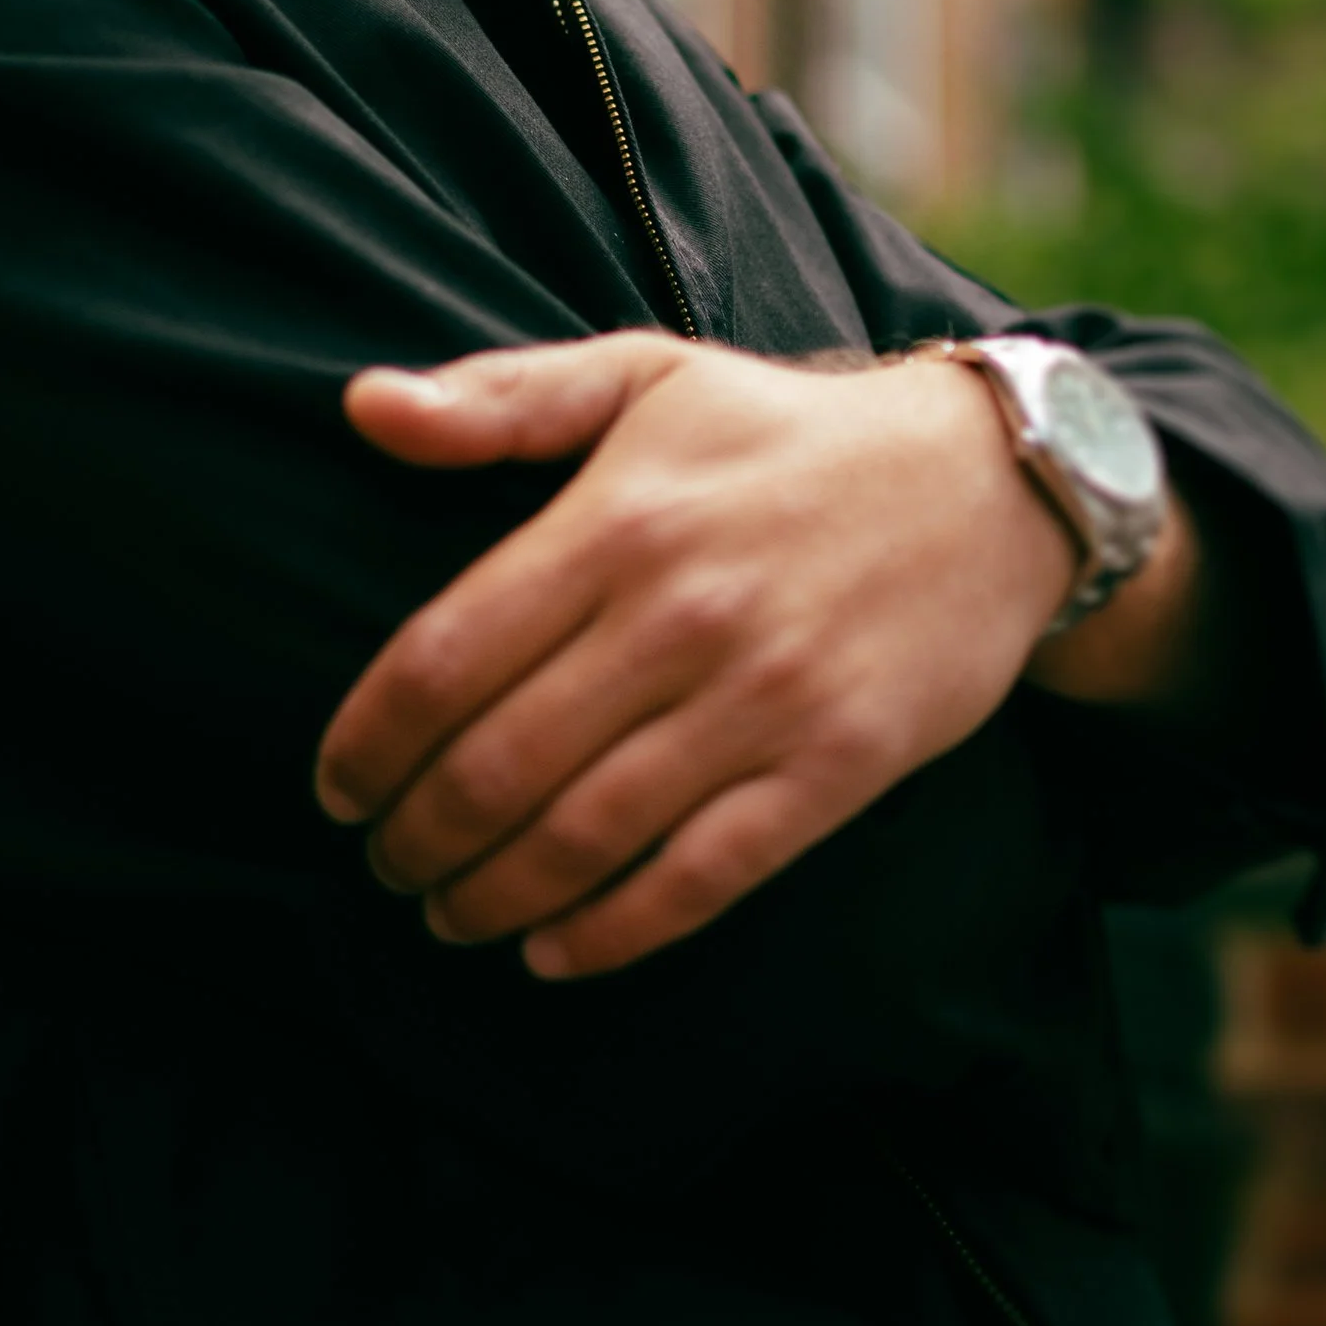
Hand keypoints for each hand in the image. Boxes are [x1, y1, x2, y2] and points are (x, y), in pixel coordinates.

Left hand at [315, 332, 1182, 981]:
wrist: (991, 486)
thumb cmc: (783, 434)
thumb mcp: (644, 375)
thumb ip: (501, 396)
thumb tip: (364, 406)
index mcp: (617, 521)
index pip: (445, 657)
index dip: (370, 742)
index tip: (334, 788)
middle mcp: (681, 616)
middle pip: (501, 764)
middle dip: (418, 836)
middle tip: (385, 862)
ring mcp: (764, 701)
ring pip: (588, 835)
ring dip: (493, 894)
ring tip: (446, 910)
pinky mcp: (835, 770)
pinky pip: (701, 878)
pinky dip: (612, 932)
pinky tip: (551, 950)